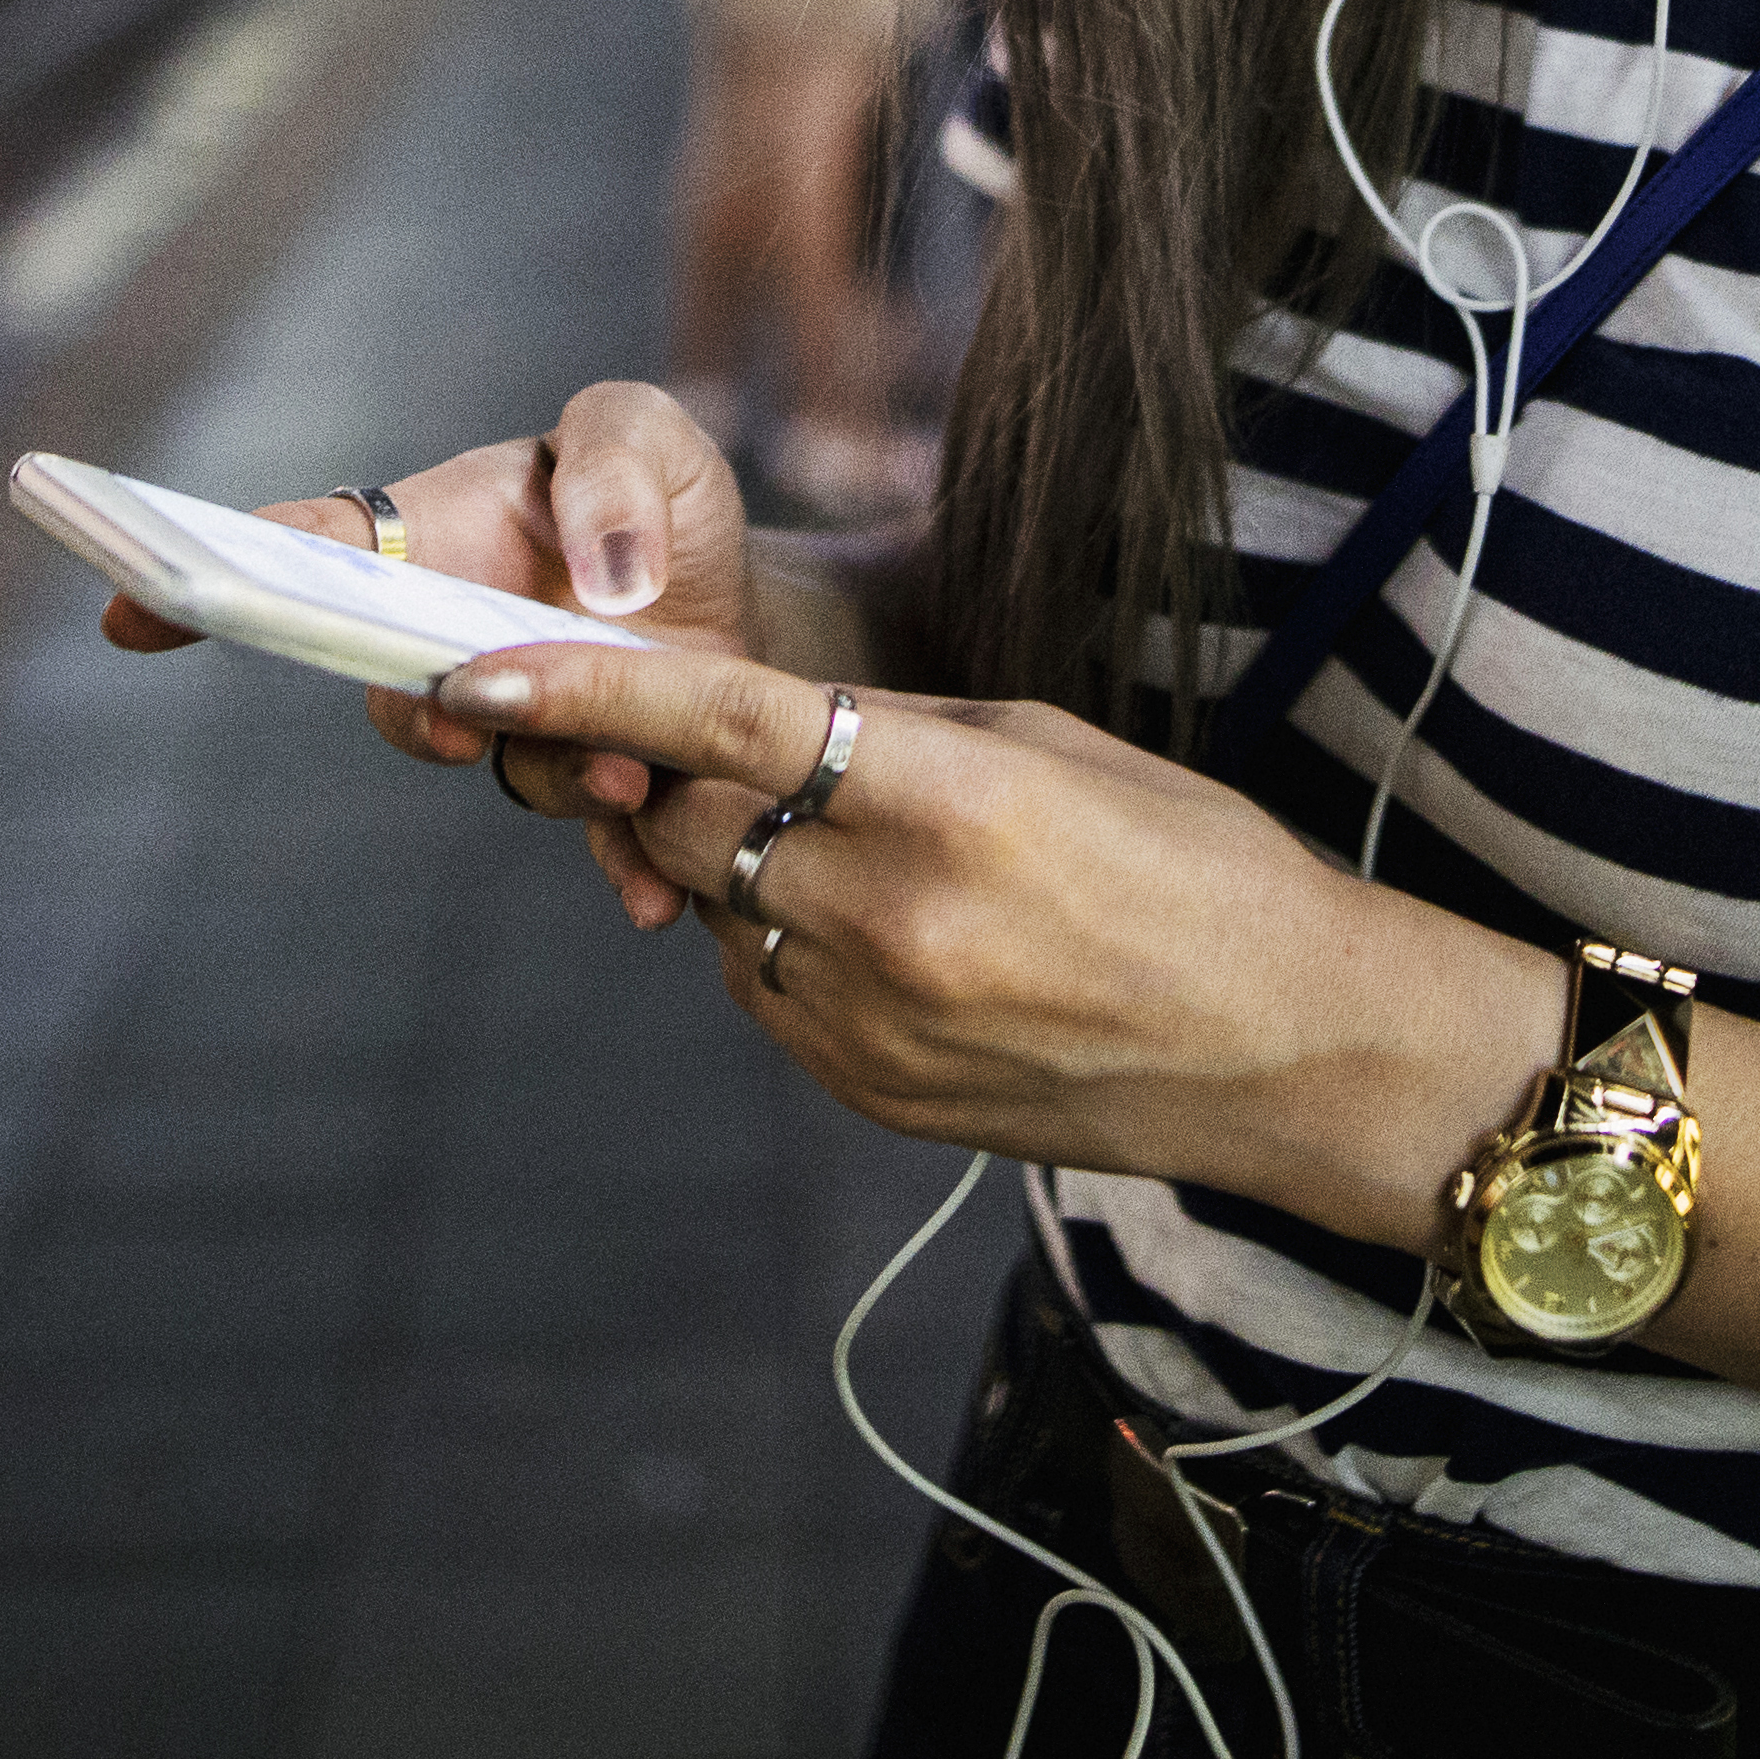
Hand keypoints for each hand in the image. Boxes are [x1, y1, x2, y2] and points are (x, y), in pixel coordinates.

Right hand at [86, 377, 761, 842]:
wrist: (741, 597)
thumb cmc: (659, 499)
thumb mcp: (644, 433)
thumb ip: (615, 468)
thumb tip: (606, 575)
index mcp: (429, 540)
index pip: (298, 552)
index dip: (208, 580)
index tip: (128, 607)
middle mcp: (451, 645)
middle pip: (392, 693)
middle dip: (414, 719)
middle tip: (455, 723)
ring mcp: (518, 722)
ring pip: (504, 766)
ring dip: (557, 776)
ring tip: (627, 775)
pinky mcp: (595, 782)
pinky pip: (591, 840)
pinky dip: (620, 867)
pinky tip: (652, 901)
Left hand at [433, 641, 1544, 1240]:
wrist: (1292, 1049)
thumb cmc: (1196, 866)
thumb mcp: (1051, 748)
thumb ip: (886, 733)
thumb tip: (744, 725)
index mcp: (949, 800)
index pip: (717, 723)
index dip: (580, 687)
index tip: (467, 665)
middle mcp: (891, 918)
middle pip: (686, 820)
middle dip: (676, 774)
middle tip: (729, 746)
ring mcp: (870, 1023)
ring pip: (717, 906)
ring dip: (745, 861)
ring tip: (869, 852)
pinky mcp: (865, 1093)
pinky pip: (762, 988)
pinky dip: (788, 941)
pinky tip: (896, 936)